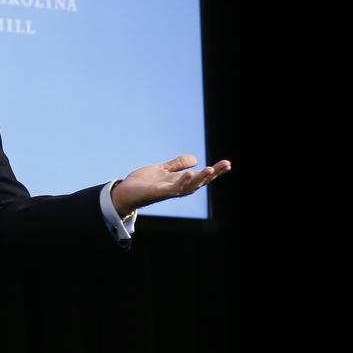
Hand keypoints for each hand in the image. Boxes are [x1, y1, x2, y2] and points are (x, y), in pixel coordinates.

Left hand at [111, 154, 231, 214]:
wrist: (124, 192)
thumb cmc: (143, 183)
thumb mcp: (162, 170)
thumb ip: (177, 165)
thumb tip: (196, 159)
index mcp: (179, 182)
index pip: (201, 177)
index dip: (214, 172)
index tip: (228, 163)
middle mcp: (177, 188)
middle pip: (199, 182)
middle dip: (213, 174)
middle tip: (226, 164)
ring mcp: (168, 191)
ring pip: (188, 186)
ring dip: (200, 178)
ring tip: (211, 169)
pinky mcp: (157, 193)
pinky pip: (172, 189)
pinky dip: (181, 182)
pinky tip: (189, 173)